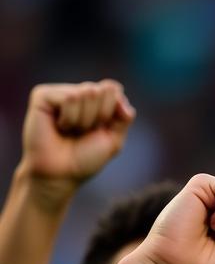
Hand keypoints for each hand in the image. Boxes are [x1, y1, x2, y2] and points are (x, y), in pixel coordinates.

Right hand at [19, 81, 134, 209]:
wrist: (62, 174)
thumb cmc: (85, 159)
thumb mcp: (113, 140)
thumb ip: (123, 117)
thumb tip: (119, 91)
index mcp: (95, 102)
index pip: (114, 89)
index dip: (112, 113)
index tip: (100, 130)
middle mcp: (77, 93)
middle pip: (101, 90)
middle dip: (98, 117)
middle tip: (83, 133)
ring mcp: (59, 92)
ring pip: (85, 92)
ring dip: (83, 120)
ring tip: (70, 131)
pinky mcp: (43, 95)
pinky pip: (69, 98)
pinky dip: (69, 118)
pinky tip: (59, 126)